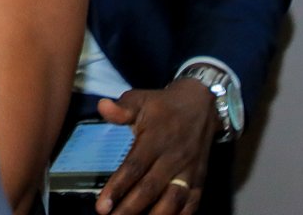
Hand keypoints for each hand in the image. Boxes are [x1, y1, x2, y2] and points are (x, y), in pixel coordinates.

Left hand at [92, 80, 216, 214]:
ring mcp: (189, 171)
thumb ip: (121, 108)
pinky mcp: (200, 178)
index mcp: (155, 140)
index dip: (117, 187)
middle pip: (150, 189)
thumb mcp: (140, 99)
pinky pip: (193, 202)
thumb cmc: (163, 105)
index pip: (134, 168)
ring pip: (173, 200)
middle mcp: (173, 158)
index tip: (102, 206)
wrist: (200, 104)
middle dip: (130, 208)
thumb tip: (102, 106)